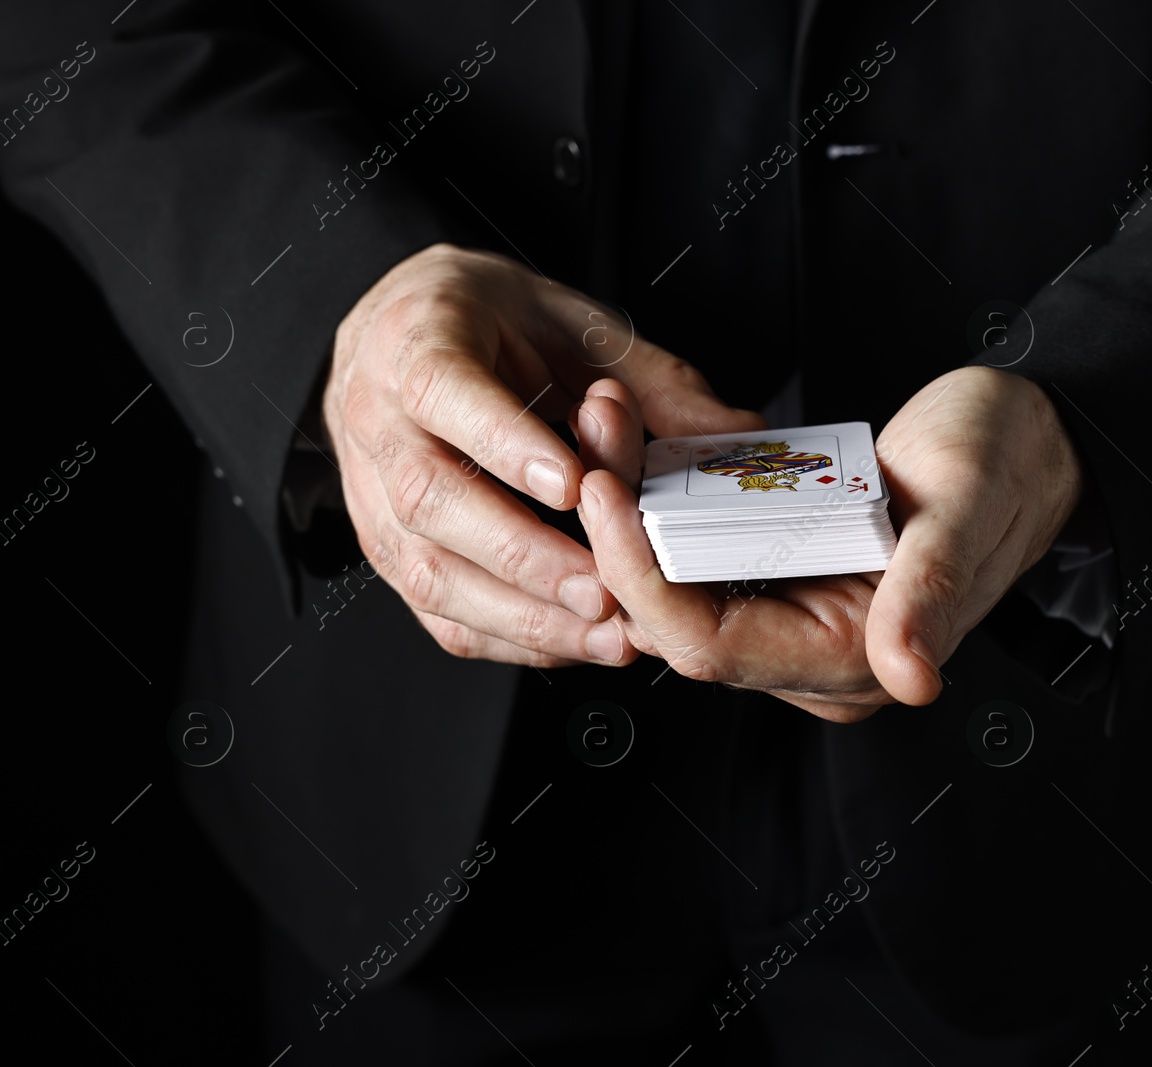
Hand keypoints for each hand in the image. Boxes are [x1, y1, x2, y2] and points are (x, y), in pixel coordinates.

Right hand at [323, 243, 765, 666]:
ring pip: (425, 568)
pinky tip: (570, 641)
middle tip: (606, 589)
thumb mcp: (574, 325)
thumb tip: (738, 434)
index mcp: (417, 339)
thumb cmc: (492, 326)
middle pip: (430, 498)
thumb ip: (652, 382)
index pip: (443, 391)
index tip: (574, 485)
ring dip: (519, 612)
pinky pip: (432, 609)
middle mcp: (375, 418)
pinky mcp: (384, 549)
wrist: (403, 335)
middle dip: (524, 554)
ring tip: (604, 632)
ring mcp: (367, 491)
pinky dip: (505, 637)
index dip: (506, 444)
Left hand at [575, 365, 1081, 719]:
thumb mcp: (971, 508)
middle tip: (595, 426)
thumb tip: (910, 676)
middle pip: (670, 617)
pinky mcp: (776, 576)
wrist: (1024, 442)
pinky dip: (661, 496)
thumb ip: (934, 589)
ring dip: (630, 505)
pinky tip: (640, 435)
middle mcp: (809, 656)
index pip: (709, 646)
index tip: (606, 492)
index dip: (641, 578)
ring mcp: (789, 618)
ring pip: (671, 582)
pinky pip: (693, 551)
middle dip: (616, 531)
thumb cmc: (1006, 465)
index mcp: (856, 660)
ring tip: (609, 415)